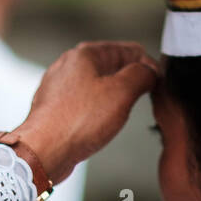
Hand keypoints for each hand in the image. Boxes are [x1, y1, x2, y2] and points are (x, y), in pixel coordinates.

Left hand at [10, 41, 158, 182]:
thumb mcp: (122, 93)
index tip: (158, 82)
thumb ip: (142, 75)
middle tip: (143, 98)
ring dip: (114, 96)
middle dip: (131, 81)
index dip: (149, 65)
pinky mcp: (54, 106)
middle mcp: (69, 65)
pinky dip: (97, 109)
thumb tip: (149, 72)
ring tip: (121, 114)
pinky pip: (84, 102)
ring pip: (98, 84)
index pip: (130, 50)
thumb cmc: (77, 122)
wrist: (43, 151)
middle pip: (113, 66)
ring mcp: (59, 86)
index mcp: (86, 54)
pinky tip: (100, 124)